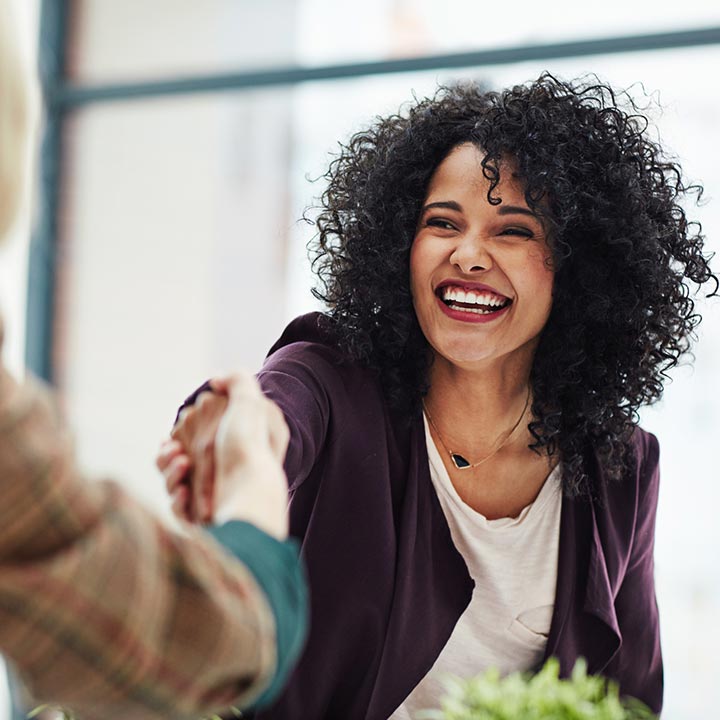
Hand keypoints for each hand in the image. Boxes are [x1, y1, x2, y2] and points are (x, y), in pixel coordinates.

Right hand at [157, 372, 289, 537]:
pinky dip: (177, 499)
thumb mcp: (250, 403)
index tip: (178, 429)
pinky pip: (178, 509)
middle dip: (169, 454)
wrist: (251, 495)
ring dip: (170, 472)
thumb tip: (216, 380)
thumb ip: (237, 382)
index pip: (197, 439)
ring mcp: (213, 498)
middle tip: (175, 451)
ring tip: (182, 464)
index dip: (183, 433)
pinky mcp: (203, 520)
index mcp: (233, 449)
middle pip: (178, 461)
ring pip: (173, 483)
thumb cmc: (249, 448)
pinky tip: (184, 492)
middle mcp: (223, 474)